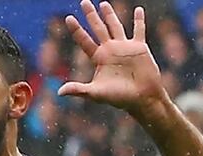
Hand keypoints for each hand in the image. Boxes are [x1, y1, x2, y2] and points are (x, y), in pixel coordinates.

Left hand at [58, 1, 167, 119]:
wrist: (142, 99)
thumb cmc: (120, 98)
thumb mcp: (97, 93)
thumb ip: (79, 90)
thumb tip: (60, 92)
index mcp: (99, 58)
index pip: (84, 41)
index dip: (77, 30)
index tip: (68, 18)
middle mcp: (110, 50)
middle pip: (98, 28)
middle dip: (91, 15)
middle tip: (83, 1)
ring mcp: (125, 48)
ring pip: (115, 26)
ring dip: (110, 14)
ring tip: (103, 3)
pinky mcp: (139, 48)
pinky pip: (139, 30)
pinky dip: (139, 20)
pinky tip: (139, 10)